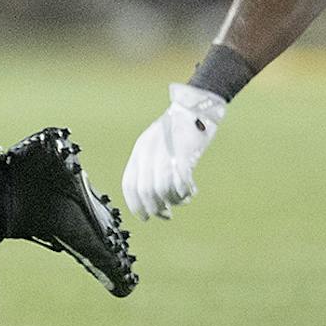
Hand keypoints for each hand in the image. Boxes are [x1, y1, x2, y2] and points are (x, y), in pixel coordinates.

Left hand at [120, 83, 228, 219]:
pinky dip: (185, 192)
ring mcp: (165, 152)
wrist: (196, 108)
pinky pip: (180, 181)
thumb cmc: (178, 130)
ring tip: (182, 200)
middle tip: (166, 215)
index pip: (129, 185)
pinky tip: (191, 191)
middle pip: (146, 191)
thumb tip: (153, 197)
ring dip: (173, 201)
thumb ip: (151, 166)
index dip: (135, 205)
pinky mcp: (184, 153)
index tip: (145, 217)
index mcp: (139, 151)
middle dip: (155, 208)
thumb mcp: (158, 145)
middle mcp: (148, 152)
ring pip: (162, 189)